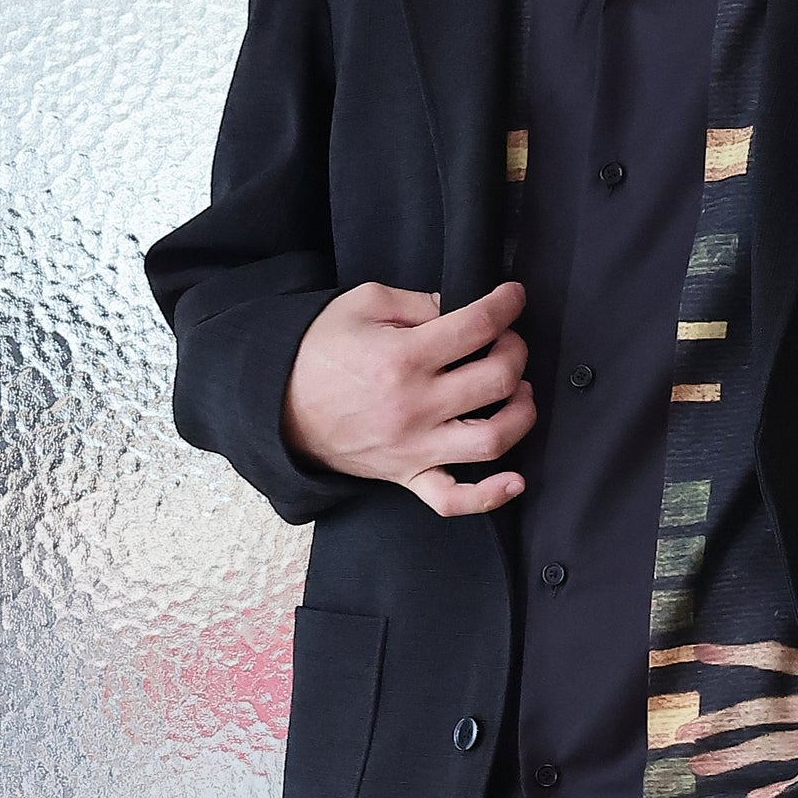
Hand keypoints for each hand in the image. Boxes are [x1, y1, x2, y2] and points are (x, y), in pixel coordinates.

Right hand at [282, 280, 534, 517]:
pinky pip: (454, 500)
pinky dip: (490, 496)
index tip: (513, 297)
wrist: (277, 404)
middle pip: (497, 380)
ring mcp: (414, 448)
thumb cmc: (318, 349)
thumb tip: (460, 309)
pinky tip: (515, 480)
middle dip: (516, 353)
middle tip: (509, 343)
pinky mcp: (407, 476)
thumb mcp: (363, 304)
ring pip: (492, 440)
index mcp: (403, 357)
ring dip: (521, 414)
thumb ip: (417, 303)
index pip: (477, 326)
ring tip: (519, 393)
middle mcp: (415, 406)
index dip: (506, 306)